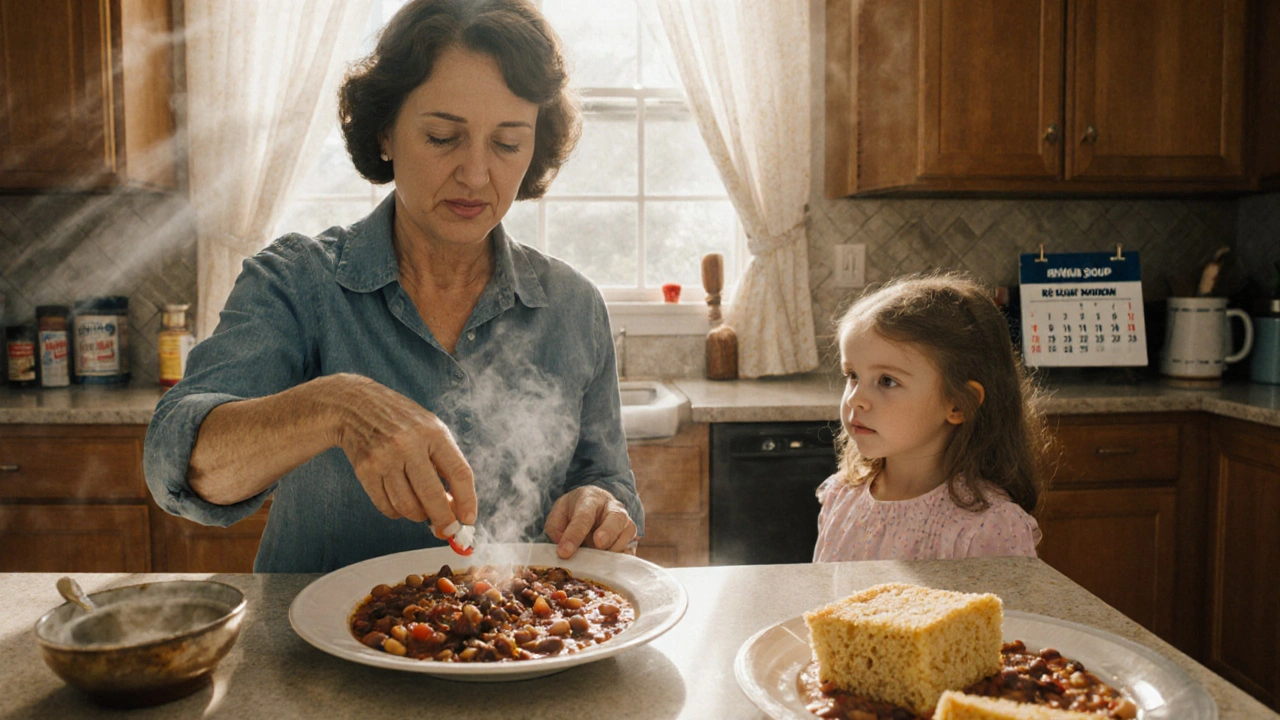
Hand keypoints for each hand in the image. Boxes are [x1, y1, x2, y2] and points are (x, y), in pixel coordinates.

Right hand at [326, 374, 476, 528]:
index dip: (467, 501)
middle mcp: (409, 445)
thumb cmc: (402, 421)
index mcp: (433, 433)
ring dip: (419, 516)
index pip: (459, 473)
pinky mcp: (366, 471)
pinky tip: (401, 502)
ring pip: (408, 507)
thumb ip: (445, 463)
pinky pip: (387, 507)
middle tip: (447, 531)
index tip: (469, 519)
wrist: (355, 406)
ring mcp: (385, 459)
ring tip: (422, 509)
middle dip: (444, 521)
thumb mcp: (431, 430)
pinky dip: (397, 513)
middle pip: (432, 496)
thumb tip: (455, 506)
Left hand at [544, 485, 637, 558]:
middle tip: (598, 545)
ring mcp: (625, 523)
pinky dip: (621, 560)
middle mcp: (613, 508)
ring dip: (611, 550)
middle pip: (616, 518)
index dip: (574, 534)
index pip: (584, 516)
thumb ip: (556, 529)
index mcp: (591, 499)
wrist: (594, 504)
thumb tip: (564, 550)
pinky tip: (608, 566)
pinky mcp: (631, 539)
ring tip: (595, 559)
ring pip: (626, 535)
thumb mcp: (558, 514)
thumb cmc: (574, 511)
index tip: (564, 552)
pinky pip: (631, 550)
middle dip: (608, 533)